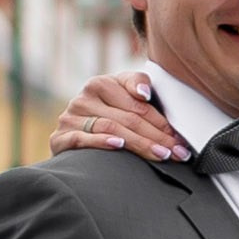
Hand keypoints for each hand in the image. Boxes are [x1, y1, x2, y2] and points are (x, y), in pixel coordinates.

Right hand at [49, 73, 191, 162]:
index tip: (179, 137)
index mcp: (102, 84)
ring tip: (160, 155)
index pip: (138, 103)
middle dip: (157, 137)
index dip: (161, 121)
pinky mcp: (59, 138)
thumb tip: (144, 93)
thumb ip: (137, 87)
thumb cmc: (106, 120)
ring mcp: (70, 117)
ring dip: (139, 143)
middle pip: (129, 118)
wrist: (71, 140)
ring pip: (111, 128)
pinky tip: (119, 146)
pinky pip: (82, 139)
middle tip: (177, 152)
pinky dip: (101, 142)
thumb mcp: (123, 99)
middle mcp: (84, 97)